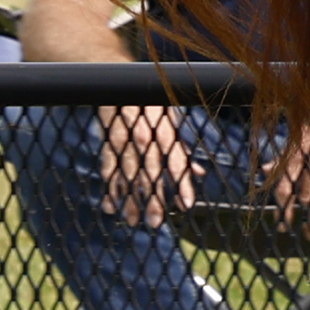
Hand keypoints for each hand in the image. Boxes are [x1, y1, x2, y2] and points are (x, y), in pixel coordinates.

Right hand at [101, 104, 195, 226]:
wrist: (122, 86)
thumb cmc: (154, 108)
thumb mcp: (172, 125)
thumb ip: (183, 150)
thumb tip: (199, 173)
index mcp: (166, 133)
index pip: (177, 162)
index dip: (182, 184)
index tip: (186, 206)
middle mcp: (146, 139)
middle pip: (152, 174)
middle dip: (154, 199)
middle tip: (157, 223)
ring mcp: (125, 142)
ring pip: (129, 176)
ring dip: (130, 200)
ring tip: (133, 221)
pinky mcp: (109, 143)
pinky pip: (109, 168)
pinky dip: (110, 188)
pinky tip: (111, 207)